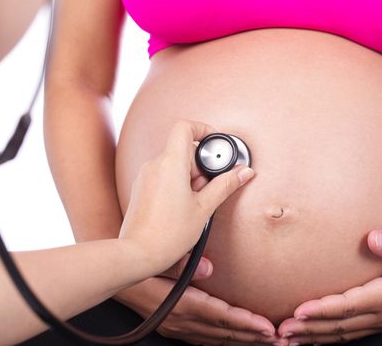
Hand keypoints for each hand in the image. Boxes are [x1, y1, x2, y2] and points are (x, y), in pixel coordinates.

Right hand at [115, 275, 278, 345]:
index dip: (247, 324)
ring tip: (268, 342)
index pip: (222, 317)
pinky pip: (205, 339)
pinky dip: (225, 340)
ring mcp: (178, 327)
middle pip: (224, 333)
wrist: (118, 278)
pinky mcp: (174, 327)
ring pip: (217, 339)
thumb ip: (185, 264)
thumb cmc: (142, 264)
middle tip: (281, 340)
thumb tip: (210, 268)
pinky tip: (237, 341)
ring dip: (243, 341)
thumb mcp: (161, 259)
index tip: (269, 328)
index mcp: (183, 304)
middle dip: (254, 337)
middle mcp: (182, 321)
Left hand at [119, 120, 254, 275]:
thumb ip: (225, 186)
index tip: (215, 145)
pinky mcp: (142, 189)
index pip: (185, 127)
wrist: (138, 254)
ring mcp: (146, 177)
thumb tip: (243, 172)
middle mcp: (155, 165)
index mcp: (171, 163)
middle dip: (201, 166)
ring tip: (195, 202)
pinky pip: (163, 176)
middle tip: (208, 188)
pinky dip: (177, 184)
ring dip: (190, 177)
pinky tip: (182, 207)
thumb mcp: (204, 208)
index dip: (203, 129)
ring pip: (174, 164)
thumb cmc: (168, 234)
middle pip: (183, 150)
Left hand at [277, 230, 381, 344]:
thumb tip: (372, 238)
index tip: (298, 311)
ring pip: (343, 333)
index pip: (349, 306)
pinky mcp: (380, 320)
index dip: (322, 309)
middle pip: (340, 325)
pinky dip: (328, 337)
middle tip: (281, 331)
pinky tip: (311, 338)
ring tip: (287, 339)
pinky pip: (350, 333)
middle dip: (309, 328)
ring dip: (314, 336)